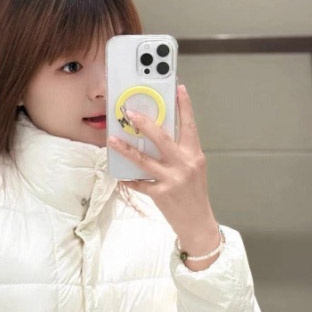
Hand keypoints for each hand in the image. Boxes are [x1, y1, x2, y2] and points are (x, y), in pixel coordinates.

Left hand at [107, 84, 219, 263]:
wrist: (198, 222)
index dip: (185, 106)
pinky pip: (139, 183)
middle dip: (144, 123)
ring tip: (113, 140)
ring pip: (144, 160)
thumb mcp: (193, 169)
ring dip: (126, 149)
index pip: (189, 126)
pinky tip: (120, 175)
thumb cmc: (194, 194)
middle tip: (130, 112)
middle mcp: (185, 165)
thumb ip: (179, 153)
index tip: (179, 88)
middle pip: (162, 138)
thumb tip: (157, 136)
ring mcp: (172, 179)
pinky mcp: (161, 194)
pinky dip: (129, 178)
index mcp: (195, 155)